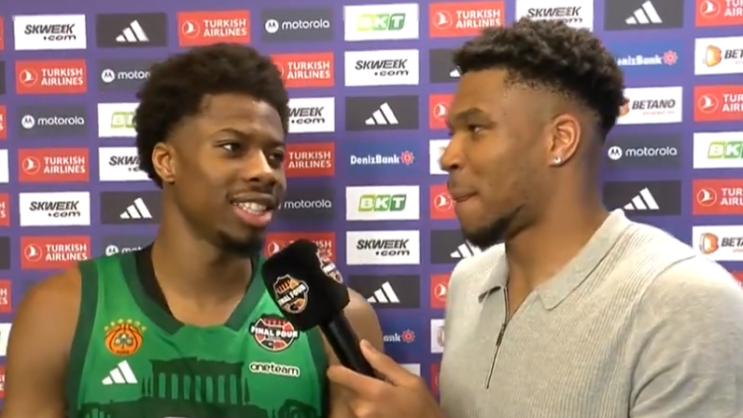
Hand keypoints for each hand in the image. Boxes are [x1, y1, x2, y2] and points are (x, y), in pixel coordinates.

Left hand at [327, 340, 444, 417]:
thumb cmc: (423, 407)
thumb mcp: (411, 381)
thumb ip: (384, 363)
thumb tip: (363, 345)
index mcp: (373, 391)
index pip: (339, 376)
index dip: (336, 369)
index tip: (340, 366)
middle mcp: (362, 408)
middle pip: (345, 391)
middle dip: (355, 386)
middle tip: (375, 386)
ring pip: (351, 404)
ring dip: (360, 400)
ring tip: (382, 401)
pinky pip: (358, 416)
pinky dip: (366, 411)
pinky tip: (383, 411)